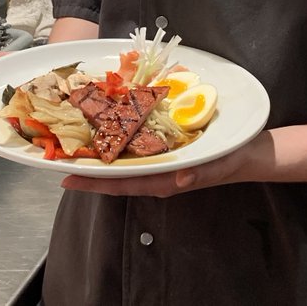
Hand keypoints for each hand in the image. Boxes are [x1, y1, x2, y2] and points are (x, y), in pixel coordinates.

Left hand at [59, 130, 269, 197]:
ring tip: (74, 138)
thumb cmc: (231, 159)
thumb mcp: (217, 165)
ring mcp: (158, 159)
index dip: (93, 182)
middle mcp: (155, 171)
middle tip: (59, 154)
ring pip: (121, 158)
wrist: (248, 152)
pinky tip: (106, 122)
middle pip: (114, 172)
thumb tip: (179, 181)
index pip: (121, 184)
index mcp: (163, 180)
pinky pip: (135, 143)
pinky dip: (118, 135)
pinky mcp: (163, 146)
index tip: (66, 178)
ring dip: (99, 150)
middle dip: (87, 165)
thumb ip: (198, 175)